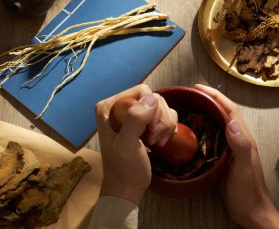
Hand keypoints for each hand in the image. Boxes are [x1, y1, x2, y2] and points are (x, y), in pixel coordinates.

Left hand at [95, 84, 176, 204]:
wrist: (128, 186)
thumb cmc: (124, 168)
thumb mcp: (127, 146)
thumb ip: (135, 120)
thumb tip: (152, 98)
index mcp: (109, 106)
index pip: (142, 92)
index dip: (151, 110)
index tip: (148, 131)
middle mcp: (121, 105)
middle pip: (155, 98)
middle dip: (159, 121)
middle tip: (151, 139)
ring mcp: (134, 113)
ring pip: (162, 107)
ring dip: (165, 126)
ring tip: (154, 142)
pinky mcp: (145, 122)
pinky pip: (166, 114)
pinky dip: (168, 128)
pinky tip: (159, 142)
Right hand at [194, 84, 278, 228]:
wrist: (250, 211)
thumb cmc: (248, 192)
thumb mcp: (244, 168)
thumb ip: (240, 145)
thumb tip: (230, 122)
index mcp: (243, 137)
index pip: (229, 109)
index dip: (215, 96)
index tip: (199, 87)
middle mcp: (237, 139)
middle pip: (223, 112)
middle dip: (209, 98)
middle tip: (191, 93)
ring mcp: (230, 147)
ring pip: (218, 122)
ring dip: (206, 110)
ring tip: (190, 105)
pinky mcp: (223, 157)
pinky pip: (213, 136)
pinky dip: (203, 127)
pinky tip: (193, 130)